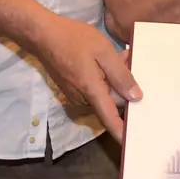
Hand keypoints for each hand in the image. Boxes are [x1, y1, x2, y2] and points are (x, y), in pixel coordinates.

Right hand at [32, 14, 141, 140]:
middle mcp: (83, 99)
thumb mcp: (104, 52)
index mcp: (92, 91)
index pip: (110, 119)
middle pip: (111, 102)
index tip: (134, 144)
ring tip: (119, 55)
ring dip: (114, 79)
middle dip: (123, 86)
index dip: (122, 133)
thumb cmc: (74, 39)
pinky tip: (106, 60)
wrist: (43, 35)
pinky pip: (94, 89)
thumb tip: (136, 97)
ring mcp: (76, 95)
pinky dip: (104, 78)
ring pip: (104, 94)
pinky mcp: (72, 89)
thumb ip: (121, 75)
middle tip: (129, 60)